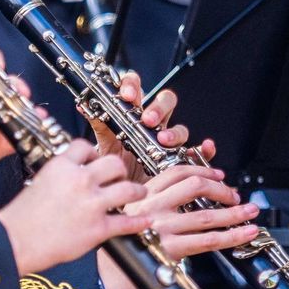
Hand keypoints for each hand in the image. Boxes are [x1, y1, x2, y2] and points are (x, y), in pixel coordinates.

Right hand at [0, 139, 148, 274]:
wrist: (14, 242)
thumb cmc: (21, 217)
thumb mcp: (38, 182)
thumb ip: (60, 175)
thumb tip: (72, 173)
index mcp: (62, 167)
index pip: (85, 147)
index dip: (93, 153)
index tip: (96, 161)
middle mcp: (80, 181)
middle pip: (113, 164)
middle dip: (119, 171)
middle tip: (119, 178)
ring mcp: (91, 204)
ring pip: (127, 189)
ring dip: (136, 192)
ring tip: (138, 193)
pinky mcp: (97, 229)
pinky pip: (126, 222)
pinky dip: (139, 222)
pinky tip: (145, 221)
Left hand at [91, 73, 215, 177]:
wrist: (119, 202)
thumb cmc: (112, 170)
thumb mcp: (102, 146)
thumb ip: (98, 125)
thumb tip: (83, 105)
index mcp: (132, 116)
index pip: (136, 90)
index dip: (133, 86)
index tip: (127, 95)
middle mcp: (153, 127)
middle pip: (164, 102)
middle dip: (158, 108)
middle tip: (147, 120)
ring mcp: (168, 144)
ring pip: (180, 128)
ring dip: (174, 132)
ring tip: (164, 141)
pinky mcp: (179, 162)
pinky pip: (198, 153)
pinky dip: (204, 149)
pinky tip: (205, 147)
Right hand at [96, 165, 262, 288]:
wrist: (103, 276)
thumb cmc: (119, 249)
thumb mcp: (131, 216)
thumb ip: (156, 206)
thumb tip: (188, 203)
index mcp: (144, 195)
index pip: (177, 171)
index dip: (203, 169)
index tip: (219, 175)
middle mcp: (154, 207)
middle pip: (196, 186)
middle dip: (222, 189)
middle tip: (235, 196)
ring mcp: (163, 227)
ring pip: (207, 214)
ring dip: (235, 212)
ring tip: (250, 211)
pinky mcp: (170, 248)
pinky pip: (208, 240)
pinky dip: (232, 235)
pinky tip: (246, 232)